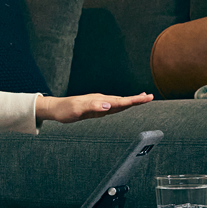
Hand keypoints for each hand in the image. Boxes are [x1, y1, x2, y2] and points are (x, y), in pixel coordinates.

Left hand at [35, 92, 152, 123]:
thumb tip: (108, 105)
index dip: (134, 100)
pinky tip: (125, 105)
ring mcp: (99, 103)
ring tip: (143, 98)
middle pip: (122, 100)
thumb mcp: (77, 109)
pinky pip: (113, 106)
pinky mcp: (96, 108)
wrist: (56, 108)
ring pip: (119, 102)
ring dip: (131, 101)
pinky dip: (122, 105)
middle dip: (137, 99)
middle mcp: (101, 100)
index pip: (120, 100)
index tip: (146, 98)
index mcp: (99, 100)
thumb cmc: (65, 110)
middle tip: (150, 97)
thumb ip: (92, 106)